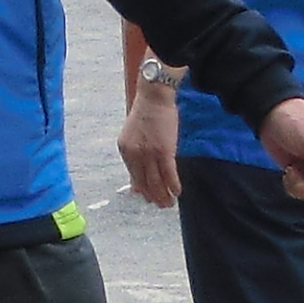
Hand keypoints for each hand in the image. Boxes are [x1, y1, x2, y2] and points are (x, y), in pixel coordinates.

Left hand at [116, 76, 180, 209]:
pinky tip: (178, 192)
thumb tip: (136, 178)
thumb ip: (134, 156)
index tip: (150, 199)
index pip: (134, 177)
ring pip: (157, 182)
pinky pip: (169, 174)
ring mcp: (149, 154)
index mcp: (125, 151)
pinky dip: (174, 185)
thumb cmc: (147, 113)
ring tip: (170, 204)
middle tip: (162, 205)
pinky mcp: (164, 151)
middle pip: (145, 183)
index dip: (143, 191)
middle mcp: (134, 155)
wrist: (154, 96)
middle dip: (154, 197)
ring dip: (164, 195)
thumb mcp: (132, 136)